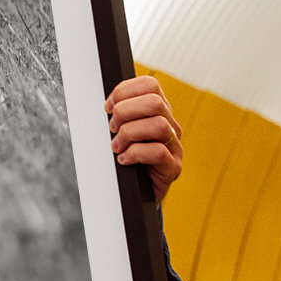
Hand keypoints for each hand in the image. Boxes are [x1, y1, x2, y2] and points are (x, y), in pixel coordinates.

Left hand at [105, 75, 182, 203]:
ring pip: (158, 125)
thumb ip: (118, 115)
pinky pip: (158, 152)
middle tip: (112, 128)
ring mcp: (175, 147)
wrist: (135, 195)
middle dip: (125, 112)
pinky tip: (124, 160)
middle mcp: (170, 126)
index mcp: (158, 112)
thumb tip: (105, 105)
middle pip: (155, 102)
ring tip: (117, 146)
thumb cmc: (125, 160)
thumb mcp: (119, 132)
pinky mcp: (173, 168)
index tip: (108, 107)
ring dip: (129, 134)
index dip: (124, 91)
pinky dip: (134, 154)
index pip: (150, 85)